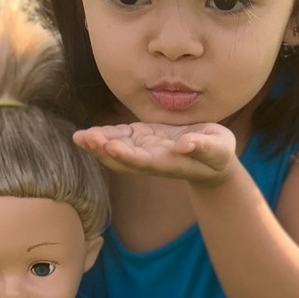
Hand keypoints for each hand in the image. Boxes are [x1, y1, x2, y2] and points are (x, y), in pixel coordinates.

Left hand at [74, 121, 236, 184]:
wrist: (212, 161)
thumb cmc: (219, 154)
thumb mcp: (219, 149)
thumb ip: (202, 147)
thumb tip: (183, 145)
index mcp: (168, 163)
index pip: (144, 161)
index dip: (127, 155)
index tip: (111, 146)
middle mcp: (152, 160)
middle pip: (123, 160)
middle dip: (104, 150)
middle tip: (86, 139)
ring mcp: (145, 151)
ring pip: (117, 151)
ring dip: (98, 145)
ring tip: (79, 137)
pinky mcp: (143, 140)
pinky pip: (120, 140)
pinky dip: (103, 137)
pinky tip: (86, 134)